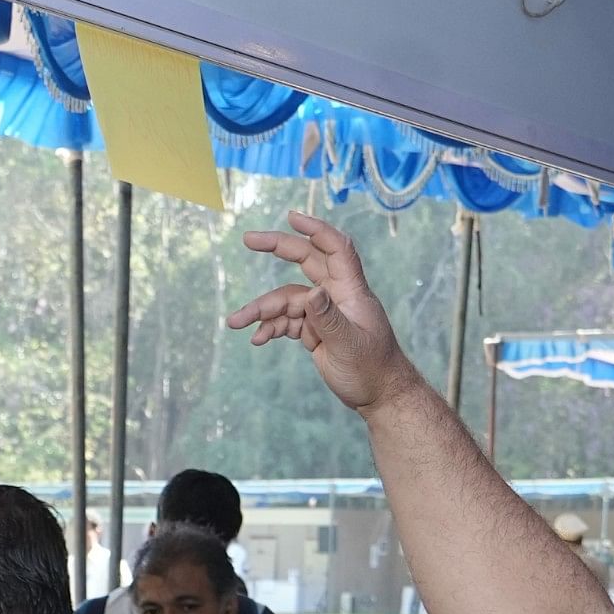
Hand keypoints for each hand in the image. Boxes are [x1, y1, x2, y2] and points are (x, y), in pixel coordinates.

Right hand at [225, 213, 426, 416]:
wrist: (378, 395)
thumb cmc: (372, 369)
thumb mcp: (349, 345)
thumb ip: (329, 318)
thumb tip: (311, 292)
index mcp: (351, 292)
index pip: (336, 249)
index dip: (316, 231)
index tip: (291, 218)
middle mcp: (336, 295)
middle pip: (306, 262)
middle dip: (278, 248)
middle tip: (248, 239)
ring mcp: (323, 313)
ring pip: (287, 300)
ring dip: (261, 310)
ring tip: (235, 323)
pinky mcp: (314, 330)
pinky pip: (286, 322)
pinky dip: (270, 328)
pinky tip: (256, 340)